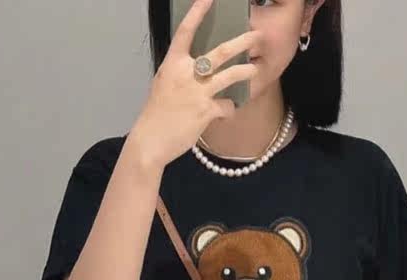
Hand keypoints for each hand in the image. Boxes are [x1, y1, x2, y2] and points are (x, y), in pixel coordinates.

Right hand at [129, 0, 261, 169]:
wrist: (150, 140)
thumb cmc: (156, 115)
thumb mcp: (163, 85)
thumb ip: (179, 73)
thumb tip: (194, 68)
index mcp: (172, 64)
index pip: (186, 31)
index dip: (197, 12)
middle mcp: (186, 73)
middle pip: (220, 52)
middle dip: (241, 42)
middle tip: (256, 36)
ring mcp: (197, 92)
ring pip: (230, 75)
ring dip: (246, 71)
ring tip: (255, 70)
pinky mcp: (205, 111)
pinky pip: (226, 106)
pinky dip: (229, 109)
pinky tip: (226, 112)